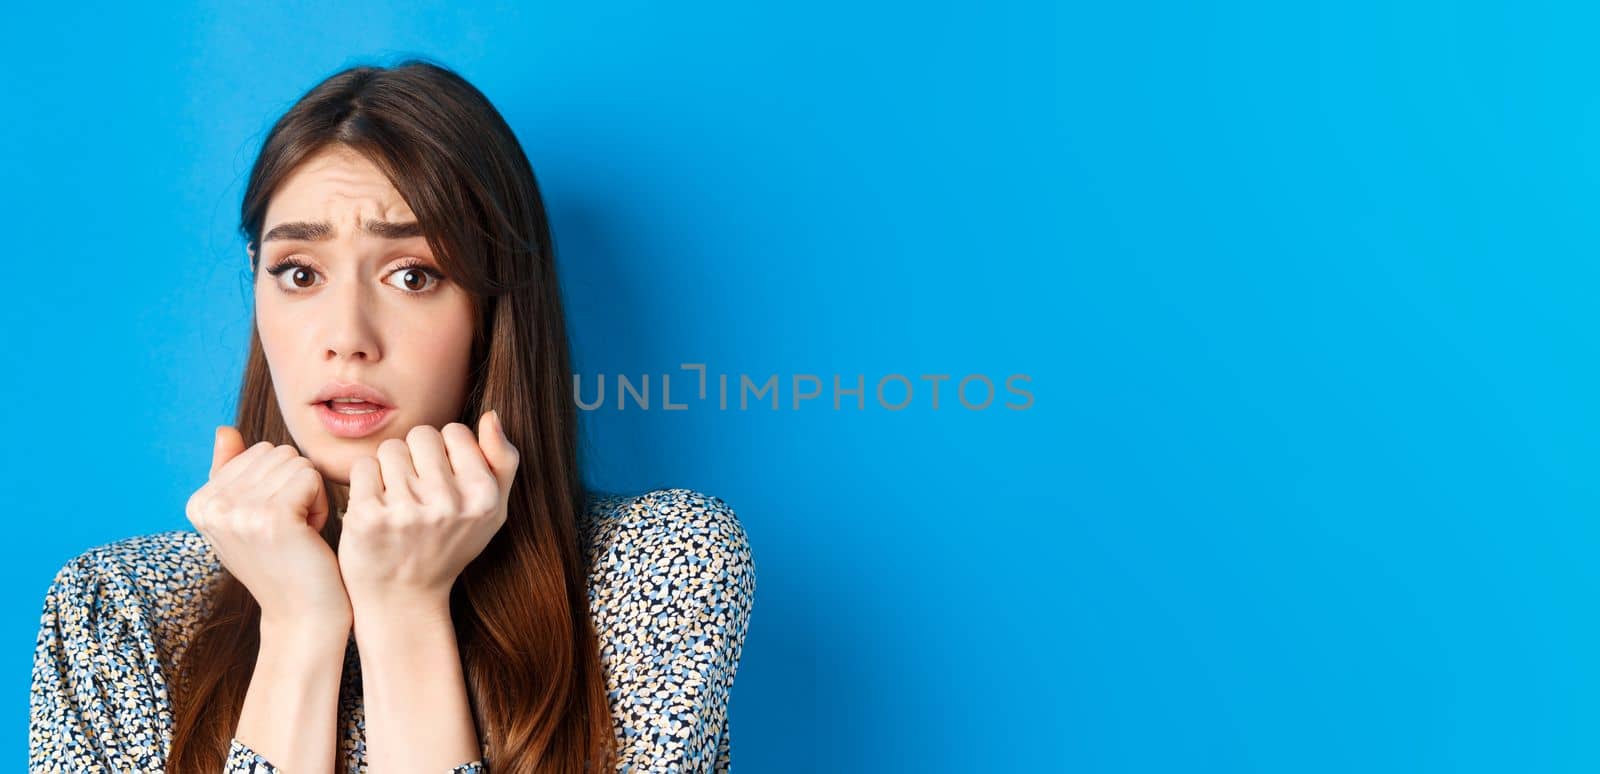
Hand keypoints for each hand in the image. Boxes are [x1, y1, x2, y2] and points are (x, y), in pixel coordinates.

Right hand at [186, 427, 351, 627]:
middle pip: (278, 453)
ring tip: (298, 534)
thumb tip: (225, 429)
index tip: (272, 523)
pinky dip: (321, 504)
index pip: (258, 451)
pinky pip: (311, 477)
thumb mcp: (247, 516)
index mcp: (200, 502)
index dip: (277, 483)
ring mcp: (238, 512)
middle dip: (295, 486)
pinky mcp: (272, 517)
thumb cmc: (283, 561)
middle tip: (290, 529)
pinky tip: (309, 535)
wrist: (302, 615)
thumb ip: (231, 472)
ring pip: (297, 463)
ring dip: (309, 496)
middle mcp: (211, 506)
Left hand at [336, 411, 518, 612]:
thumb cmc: (449, 546)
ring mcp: (406, 510)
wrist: (404, 599)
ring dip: (389, 469)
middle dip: (416, 456)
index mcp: (482, 496)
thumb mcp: (493, 511)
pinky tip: (376, 507)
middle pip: (421, 434)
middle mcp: (447, 502)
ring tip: (397, 500)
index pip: (455, 431)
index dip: (446, 451)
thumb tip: (491, 416)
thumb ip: (503, 461)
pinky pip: (363, 467)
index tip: (443, 480)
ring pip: (390, 449)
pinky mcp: (369, 516)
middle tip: (416, 490)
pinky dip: (365, 483)